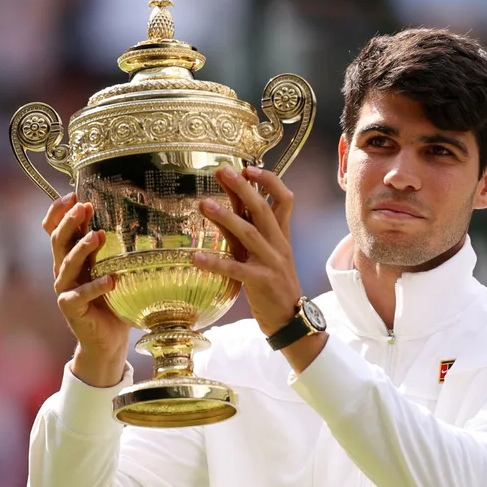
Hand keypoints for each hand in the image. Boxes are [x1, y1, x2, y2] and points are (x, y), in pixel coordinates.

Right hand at [43, 193, 129, 387]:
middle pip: (58, 241)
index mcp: (72, 258)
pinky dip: (96, 287)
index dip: (58, 212)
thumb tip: (138, 219)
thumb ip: (116, 250)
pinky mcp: (71, 310)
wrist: (109, 340)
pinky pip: (80, 296)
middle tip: (83, 207)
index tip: (72, 194)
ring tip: (99, 235)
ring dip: (82, 249)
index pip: (55, 230)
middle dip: (69, 222)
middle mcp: (63, 271)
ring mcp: (65, 290)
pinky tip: (111, 280)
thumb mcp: (115, 269)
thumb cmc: (115, 301)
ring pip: (66, 264)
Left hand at [193, 166, 302, 337]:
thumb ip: (249, 230)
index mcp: (281, 235)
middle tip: (223, 171)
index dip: (268, 181)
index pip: (284, 199)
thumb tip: (230, 205)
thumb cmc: (273, 284)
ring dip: (225, 217)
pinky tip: (196, 257)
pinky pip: (235, 269)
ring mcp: (271, 263)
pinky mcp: (261, 282)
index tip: (248, 168)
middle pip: (264, 209)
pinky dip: (215, 262)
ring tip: (203, 204)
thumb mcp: (264, 253)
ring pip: (249, 234)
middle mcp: (279, 244)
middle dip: (243, 188)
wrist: (290, 318)